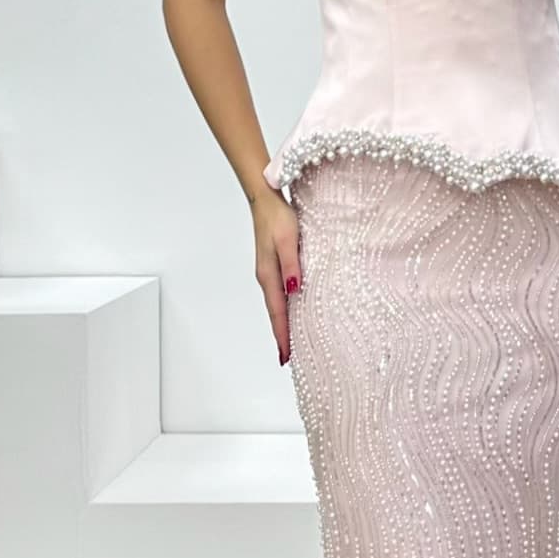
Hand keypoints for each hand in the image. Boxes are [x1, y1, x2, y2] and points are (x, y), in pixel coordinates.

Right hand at [253, 185, 301, 367]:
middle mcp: (266, 278)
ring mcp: (268, 272)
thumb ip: (291, 266)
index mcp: (268, 276)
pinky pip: (278, 294)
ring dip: (282, 324)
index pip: (277, 313)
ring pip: (276, 305)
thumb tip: (294, 291)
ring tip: (290, 342)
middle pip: (275, 314)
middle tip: (289, 358)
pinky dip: (283, 308)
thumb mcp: (289, 240)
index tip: (286, 357)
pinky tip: (291, 311)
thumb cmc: (278, 217)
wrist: (264, 199)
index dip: (282, 336)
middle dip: (281, 336)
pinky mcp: (272, 265)